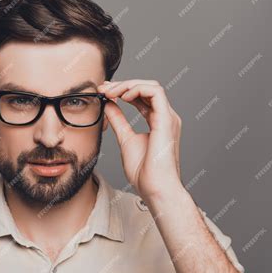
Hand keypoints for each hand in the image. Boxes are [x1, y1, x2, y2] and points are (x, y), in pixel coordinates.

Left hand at [97, 79, 182, 200]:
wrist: (155, 188)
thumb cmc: (144, 172)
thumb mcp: (125, 139)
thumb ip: (118, 120)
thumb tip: (109, 105)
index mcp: (158, 121)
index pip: (141, 96)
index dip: (122, 90)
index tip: (103, 92)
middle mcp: (165, 117)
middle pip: (146, 88)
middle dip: (123, 85)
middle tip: (103, 88)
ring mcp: (168, 117)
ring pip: (151, 86)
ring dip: (128, 85)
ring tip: (110, 92)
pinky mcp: (166, 119)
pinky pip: (155, 92)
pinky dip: (138, 88)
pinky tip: (123, 96)